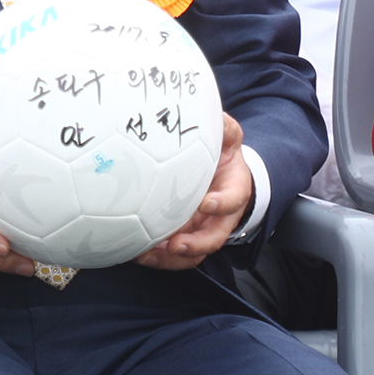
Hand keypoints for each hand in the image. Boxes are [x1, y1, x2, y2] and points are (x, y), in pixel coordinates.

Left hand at [140, 113, 253, 268]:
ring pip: (194, 252)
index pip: (234, 199)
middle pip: (215, 237)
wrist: (221, 172)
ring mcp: (204, 229)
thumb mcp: (227, 137)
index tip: (207, 203)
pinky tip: (138, 253)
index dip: (223, 203)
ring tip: (149, 254)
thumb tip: (214, 116)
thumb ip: (224, 128)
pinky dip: (159, 258)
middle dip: (196, 243)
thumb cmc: (222, 154)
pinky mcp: (186, 236)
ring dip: (172, 257)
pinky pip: (175, 255)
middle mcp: (221, 216)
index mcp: (235, 189)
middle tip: (176, 244)